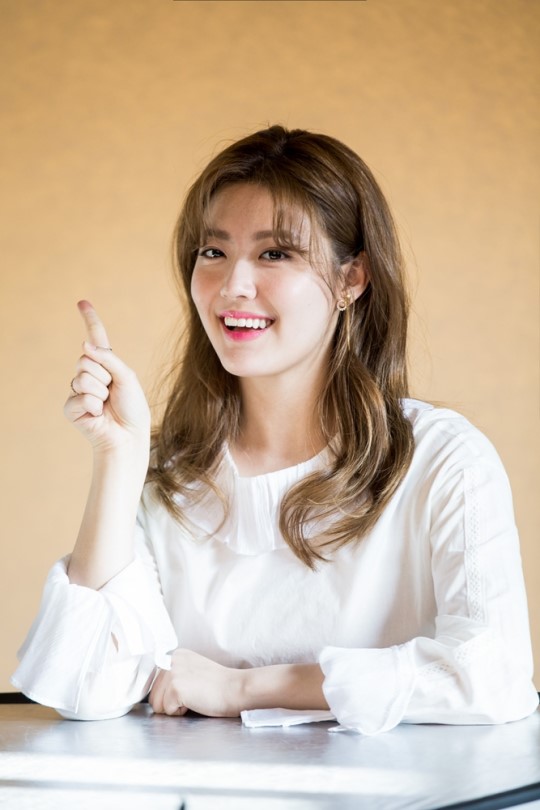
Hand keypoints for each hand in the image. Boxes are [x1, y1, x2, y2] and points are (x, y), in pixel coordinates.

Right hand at [64, 301, 150, 452]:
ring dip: (100, 392)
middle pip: (86, 359)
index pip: (96, 338)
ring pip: (82, 377)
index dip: (90, 320)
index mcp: (106, 365)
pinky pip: (79, 396)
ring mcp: (79, 390)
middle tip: (112, 393)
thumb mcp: (127, 377)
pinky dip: (93, 406)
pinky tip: (98, 415)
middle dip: (104, 376)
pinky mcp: (71, 407)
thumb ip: (109, 359)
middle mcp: (90, 374)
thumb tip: (85, 344)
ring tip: (106, 405)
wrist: (128, 436)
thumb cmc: (132, 408)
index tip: (82, 303)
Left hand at [149, 650, 243, 717]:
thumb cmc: (218, 686)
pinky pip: (168, 711)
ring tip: (193, 698)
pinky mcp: (176, 687)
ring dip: (174, 708)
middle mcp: (171, 660)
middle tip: (193, 696)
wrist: (235, 689)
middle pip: (153, 695)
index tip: (189, 690)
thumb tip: (158, 692)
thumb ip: (176, 675)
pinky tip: (195, 702)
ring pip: (156, 705)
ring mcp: (173, 673)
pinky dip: (181, 713)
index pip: (156, 683)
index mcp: (176, 655)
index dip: (169, 694)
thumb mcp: (193, 671)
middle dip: (169, 702)